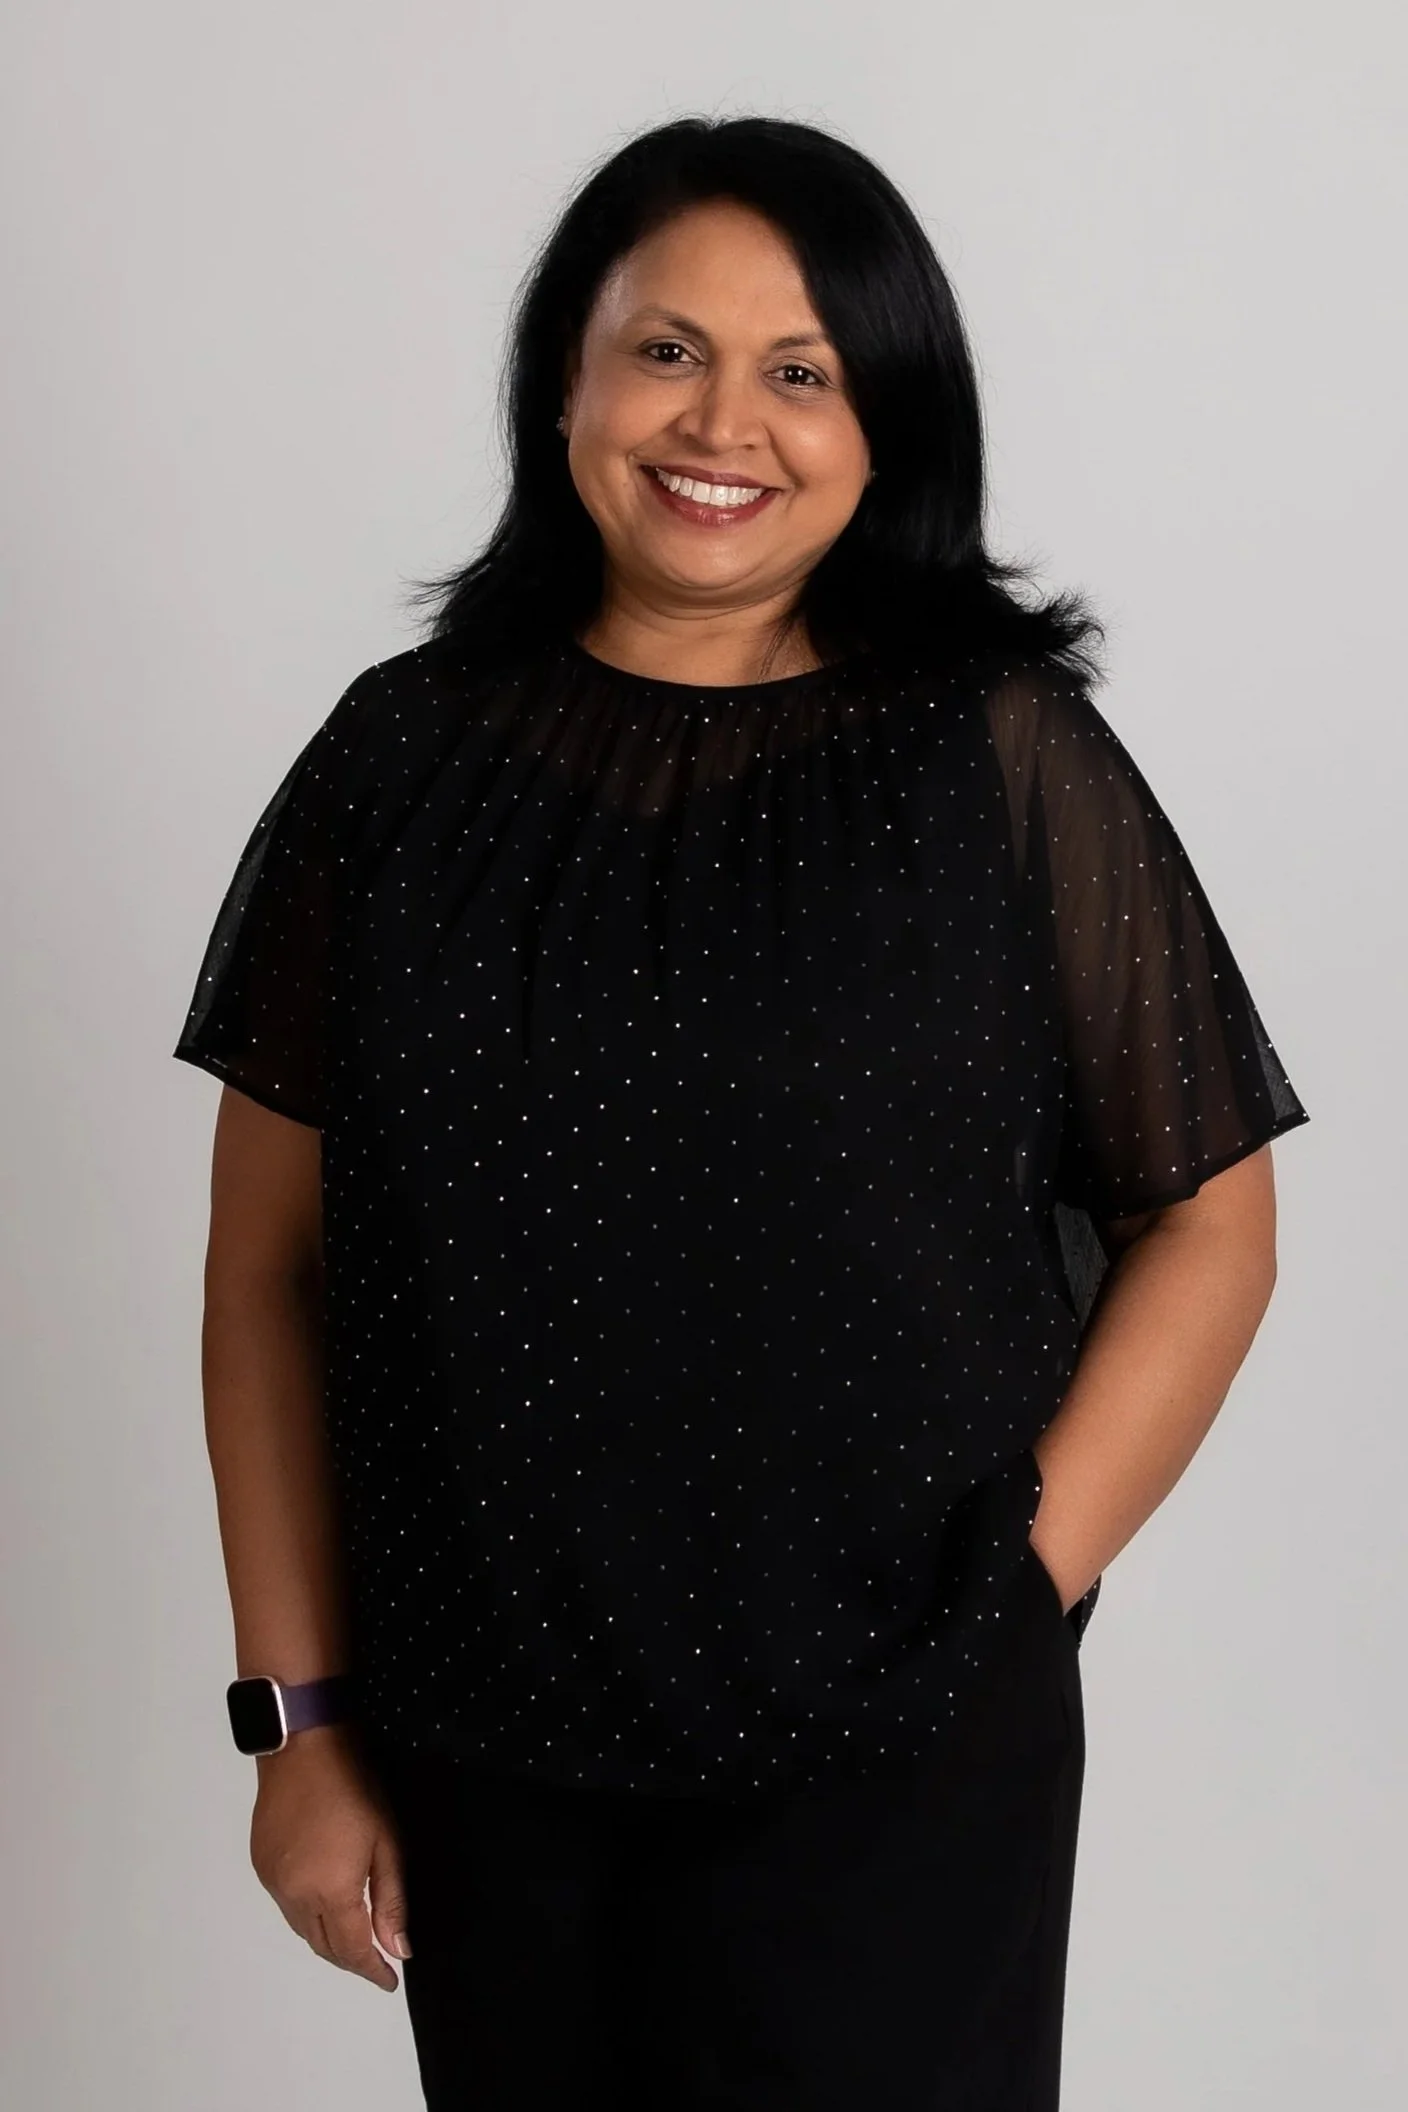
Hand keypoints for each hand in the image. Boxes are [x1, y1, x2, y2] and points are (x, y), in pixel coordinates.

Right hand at [249, 1725, 410, 1989]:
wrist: (302, 1749)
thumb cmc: (353, 1789)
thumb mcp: (386, 1842)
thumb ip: (391, 1901)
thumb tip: (398, 1948)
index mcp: (330, 1892)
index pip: (352, 1950)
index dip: (372, 1970)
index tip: (389, 1980)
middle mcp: (295, 1896)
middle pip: (323, 1946)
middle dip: (350, 1959)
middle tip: (374, 1960)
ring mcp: (273, 1881)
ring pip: (301, 1928)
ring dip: (327, 1939)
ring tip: (352, 1936)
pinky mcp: (261, 1865)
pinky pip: (286, 1905)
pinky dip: (306, 1914)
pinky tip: (323, 1903)